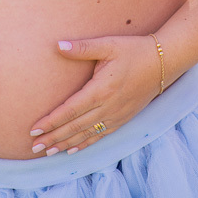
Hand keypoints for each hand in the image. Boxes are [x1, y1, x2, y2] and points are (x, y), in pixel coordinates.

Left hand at [28, 34, 164, 156]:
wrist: (163, 63)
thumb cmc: (133, 50)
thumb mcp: (108, 45)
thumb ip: (82, 48)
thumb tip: (59, 46)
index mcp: (100, 90)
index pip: (70, 111)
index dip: (51, 121)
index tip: (34, 129)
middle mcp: (107, 107)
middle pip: (75, 127)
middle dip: (53, 138)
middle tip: (34, 147)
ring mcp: (116, 116)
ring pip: (86, 135)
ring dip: (66, 144)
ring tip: (48, 152)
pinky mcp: (123, 118)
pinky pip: (100, 136)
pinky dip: (85, 144)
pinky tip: (73, 150)